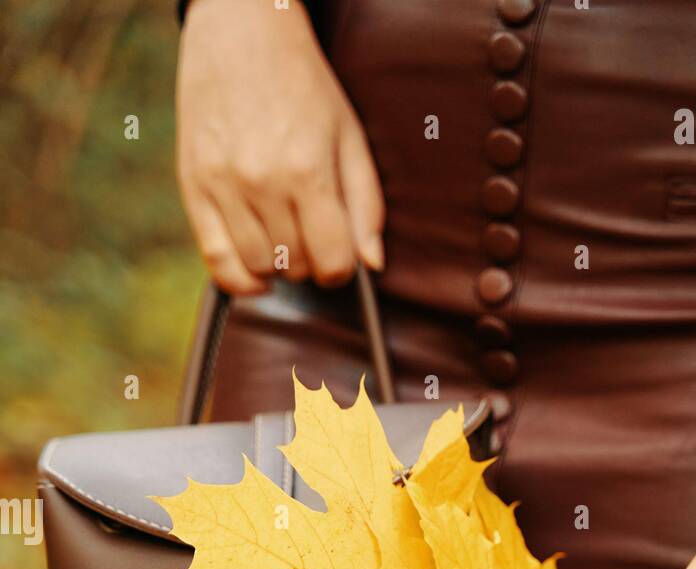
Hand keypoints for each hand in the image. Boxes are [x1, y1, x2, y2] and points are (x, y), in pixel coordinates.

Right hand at [176, 0, 384, 292]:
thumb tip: (372, 263)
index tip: (340, 257)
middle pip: (296, 267)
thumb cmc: (302, 83)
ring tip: (284, 237)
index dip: (343, 268)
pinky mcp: (193, 185)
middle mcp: (262, 181)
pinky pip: (215, 261)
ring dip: (277, 267)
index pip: (333, 261)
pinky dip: (239, 279)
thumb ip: (366, 203)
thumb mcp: (349, 134)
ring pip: (258, 267)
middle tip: (311, 235)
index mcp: (307, 169)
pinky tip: (256, 274)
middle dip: (310, 261)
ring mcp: (223, 185)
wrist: (240, 31)